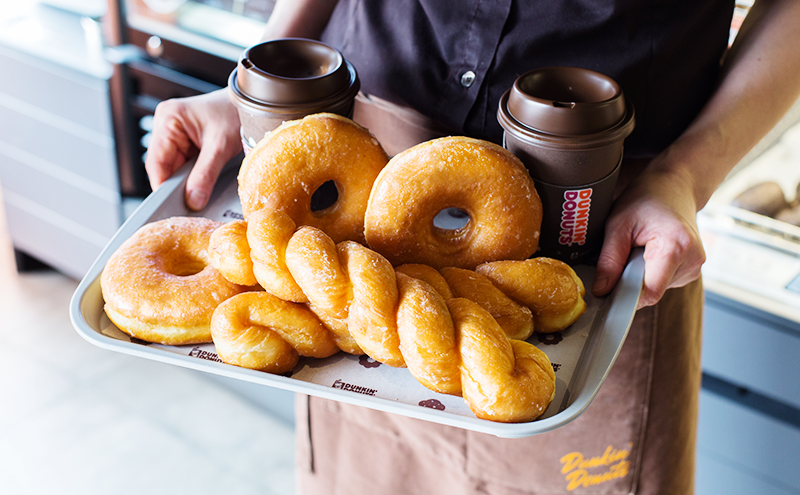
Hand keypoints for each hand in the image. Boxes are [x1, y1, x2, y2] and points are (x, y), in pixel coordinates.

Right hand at [144, 89, 241, 209]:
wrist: (252, 104)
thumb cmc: (236, 113)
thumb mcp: (220, 147)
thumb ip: (205, 175)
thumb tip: (193, 201)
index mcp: (168, 119)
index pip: (156, 162)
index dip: (164, 186)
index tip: (174, 206)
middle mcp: (166, 124)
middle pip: (164, 166)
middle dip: (178, 185)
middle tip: (192, 203)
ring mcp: (175, 133)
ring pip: (175, 168)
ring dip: (187, 180)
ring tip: (202, 189)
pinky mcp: (186, 140)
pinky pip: (185, 164)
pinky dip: (193, 175)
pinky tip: (203, 180)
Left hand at [591, 167, 705, 308]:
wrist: (674, 186)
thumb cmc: (646, 198)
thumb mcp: (618, 224)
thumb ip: (609, 261)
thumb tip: (601, 292)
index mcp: (676, 247)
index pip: (650, 292)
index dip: (625, 296)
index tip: (606, 292)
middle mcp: (693, 260)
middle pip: (652, 291)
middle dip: (630, 281)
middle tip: (623, 254)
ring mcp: (695, 266)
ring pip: (656, 288)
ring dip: (640, 275)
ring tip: (639, 248)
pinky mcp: (692, 269)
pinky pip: (663, 282)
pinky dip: (650, 272)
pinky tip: (649, 251)